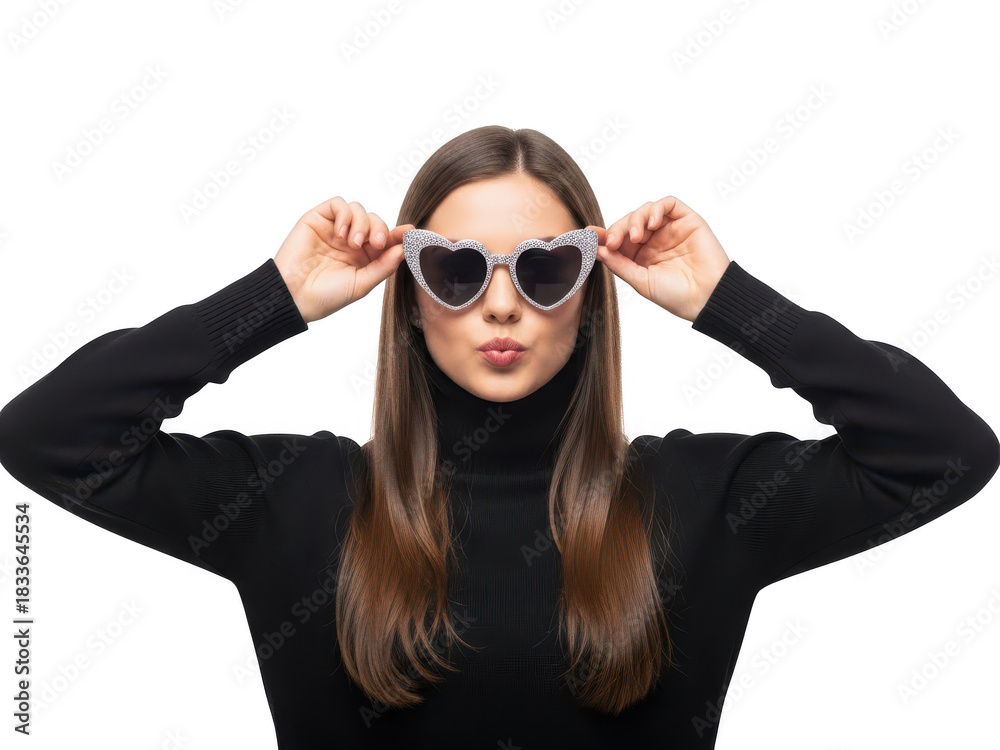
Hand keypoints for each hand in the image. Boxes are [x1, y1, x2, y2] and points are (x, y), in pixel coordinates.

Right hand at [273, 196, 413, 323]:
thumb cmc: (327, 296)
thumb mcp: (362, 283)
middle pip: (375, 221)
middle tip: (376, 244)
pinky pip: (338, 204)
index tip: (409, 232)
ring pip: (358, 210)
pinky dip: (345, 214)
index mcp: (364, 257)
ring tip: (352, 243)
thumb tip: (404, 248)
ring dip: (361, 223)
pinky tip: (341, 233)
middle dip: (380, 229)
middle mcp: (350, 241)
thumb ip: (384, 266)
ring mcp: (334, 229)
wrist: (295, 297)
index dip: (398, 234)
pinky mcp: (317, 219)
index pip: (386, 239)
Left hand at [587, 196, 730, 322]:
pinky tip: (651, 224)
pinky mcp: (688, 220)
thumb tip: (596, 249)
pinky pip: (669, 204)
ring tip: (636, 237)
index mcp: (641, 255)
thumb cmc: (676, 296)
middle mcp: (654, 240)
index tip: (589, 236)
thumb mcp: (640, 281)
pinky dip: (656, 209)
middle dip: (618, 228)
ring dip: (635, 219)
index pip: (618, 238)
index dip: (603, 235)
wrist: (707, 298)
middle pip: (629, 222)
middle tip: (613, 241)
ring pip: (646, 210)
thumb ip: (619, 263)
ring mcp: (671, 229)